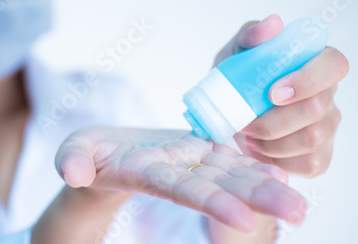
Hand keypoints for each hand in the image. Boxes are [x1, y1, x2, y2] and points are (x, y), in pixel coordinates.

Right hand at [55, 126, 305, 232]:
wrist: (108, 156)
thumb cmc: (88, 155)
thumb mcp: (75, 152)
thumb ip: (74, 159)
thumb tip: (72, 172)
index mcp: (146, 171)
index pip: (180, 188)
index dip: (209, 200)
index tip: (242, 218)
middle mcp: (174, 172)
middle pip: (218, 186)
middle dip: (255, 198)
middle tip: (297, 213)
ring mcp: (187, 163)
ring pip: (228, 174)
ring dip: (263, 186)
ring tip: (298, 201)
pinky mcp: (195, 152)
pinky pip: (225, 160)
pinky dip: (252, 168)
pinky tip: (281, 174)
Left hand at [215, 14, 348, 176]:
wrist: (226, 112)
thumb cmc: (237, 78)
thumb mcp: (236, 53)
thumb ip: (251, 35)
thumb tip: (273, 23)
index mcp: (315, 63)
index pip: (334, 65)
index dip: (308, 80)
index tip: (272, 92)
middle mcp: (328, 94)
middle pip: (318, 108)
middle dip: (274, 120)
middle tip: (245, 121)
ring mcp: (328, 126)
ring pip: (312, 138)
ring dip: (271, 140)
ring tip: (249, 133)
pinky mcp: (320, 155)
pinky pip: (310, 164)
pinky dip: (278, 159)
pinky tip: (260, 148)